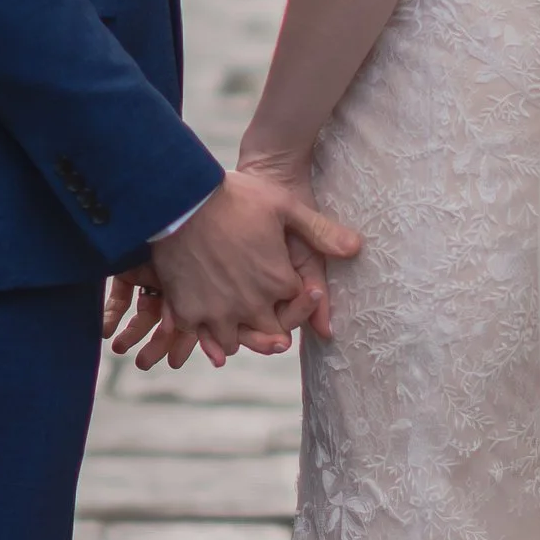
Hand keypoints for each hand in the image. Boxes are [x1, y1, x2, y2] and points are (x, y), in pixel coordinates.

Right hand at [145, 163, 357, 360]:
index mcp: (277, 281)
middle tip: (270, 313)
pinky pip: (203, 339)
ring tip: (242, 320)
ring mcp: (218, 312)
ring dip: (243, 334)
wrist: (182, 198)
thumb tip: (357, 248)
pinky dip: (209, 339)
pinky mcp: (189, 312)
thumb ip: (321, 232)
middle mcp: (251, 304)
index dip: (299, 298)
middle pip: (271, 334)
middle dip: (275, 324)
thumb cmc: (236, 197)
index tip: (298, 287)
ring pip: (237, 342)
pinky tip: (213, 331)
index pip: (297, 307)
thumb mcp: (285, 207)